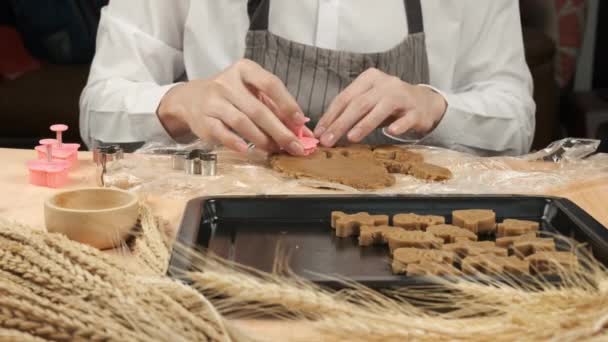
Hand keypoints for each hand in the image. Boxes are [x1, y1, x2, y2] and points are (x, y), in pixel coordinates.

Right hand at [158, 59, 307, 154]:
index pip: (270, 84)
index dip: (287, 103)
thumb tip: (303, 131)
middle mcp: (227, 83)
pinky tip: (249, 150)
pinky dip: (236, 143)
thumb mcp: (253, 94)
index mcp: (244, 70)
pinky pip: (222, 133)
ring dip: (262, 139)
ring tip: (275, 150)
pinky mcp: (203, 120)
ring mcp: (213, 101)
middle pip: (258, 109)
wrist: (191, 99)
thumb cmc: (231, 96)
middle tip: (295, 146)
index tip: (299, 121)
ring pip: (242, 122)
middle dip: (280, 130)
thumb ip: (277, 109)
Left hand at [314, 68, 446, 146]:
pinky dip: (398, 125)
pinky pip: (406, 119)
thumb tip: (325, 130)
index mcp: (369, 79)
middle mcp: (385, 84)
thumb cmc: (389, 104)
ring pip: (380, 110)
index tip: (319, 132)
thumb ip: (350, 111)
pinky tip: (390, 133)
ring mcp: (402, 96)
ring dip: (364, 124)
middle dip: (341, 123)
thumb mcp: (369, 101)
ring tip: (351, 138)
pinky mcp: (416, 111)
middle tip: (328, 140)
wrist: (424, 103)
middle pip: (359, 104)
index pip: (345, 97)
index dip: (330, 115)